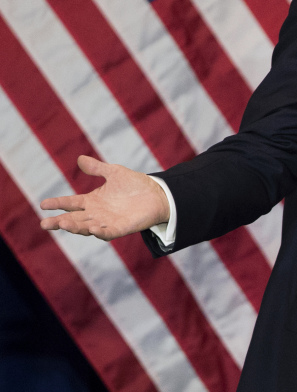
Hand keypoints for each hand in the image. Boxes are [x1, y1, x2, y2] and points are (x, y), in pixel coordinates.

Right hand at [39, 155, 169, 240]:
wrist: (158, 194)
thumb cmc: (136, 184)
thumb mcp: (114, 172)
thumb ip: (97, 168)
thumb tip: (80, 159)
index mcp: (93, 201)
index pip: (70, 203)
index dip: (57, 204)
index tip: (43, 204)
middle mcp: (97, 213)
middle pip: (74, 219)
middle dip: (60, 222)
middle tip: (45, 224)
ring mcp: (108, 222)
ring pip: (87, 227)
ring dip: (76, 226)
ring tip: (64, 223)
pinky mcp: (121, 228)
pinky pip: (108, 232)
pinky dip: (100, 232)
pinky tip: (93, 229)